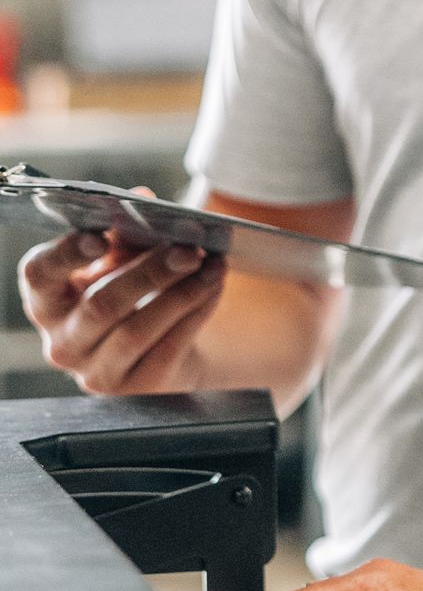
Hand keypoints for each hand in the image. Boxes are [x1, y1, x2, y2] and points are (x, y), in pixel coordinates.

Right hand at [19, 218, 225, 394]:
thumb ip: (127, 234)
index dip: (65, 255)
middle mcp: (62, 343)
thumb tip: (142, 201)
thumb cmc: (135, 296)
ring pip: (138, 330)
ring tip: (213, 265)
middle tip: (190, 248)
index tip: (99, 236)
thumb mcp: (123, 263)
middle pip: (102, 304)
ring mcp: (96, 372)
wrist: (164, 354)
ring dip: (183, 292)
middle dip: (151, 272)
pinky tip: (214, 287)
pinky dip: (197, 312)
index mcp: (48, 302)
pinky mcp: (134, 389)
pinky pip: (168, 348)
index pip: (39, 275)